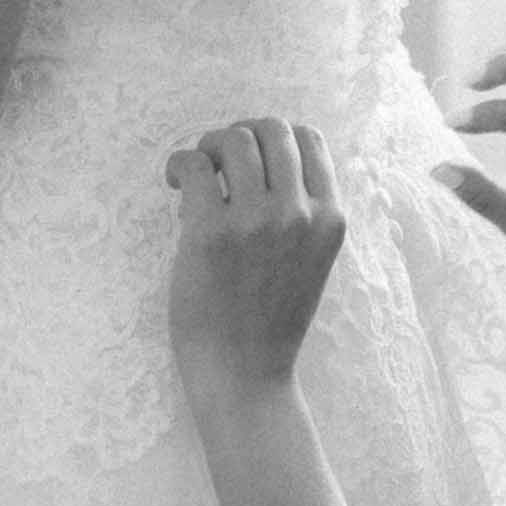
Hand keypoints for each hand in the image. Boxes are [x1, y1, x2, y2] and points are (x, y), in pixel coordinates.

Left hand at [167, 117, 346, 403]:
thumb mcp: (311, 258)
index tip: (252, 156)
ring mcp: (255, 221)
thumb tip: (256, 156)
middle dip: (240, 133)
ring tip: (194, 172)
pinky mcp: (210, 233)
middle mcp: (298, 213)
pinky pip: (192, 165)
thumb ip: (302, 212)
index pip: (310, 139)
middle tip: (218, 160)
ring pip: (232, 139)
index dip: (276, 137)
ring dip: (208, 145)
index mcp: (330, 218)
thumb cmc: (271, 321)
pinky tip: (175, 181)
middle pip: (271, 129)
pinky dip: (179, 163)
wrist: (245, 377)